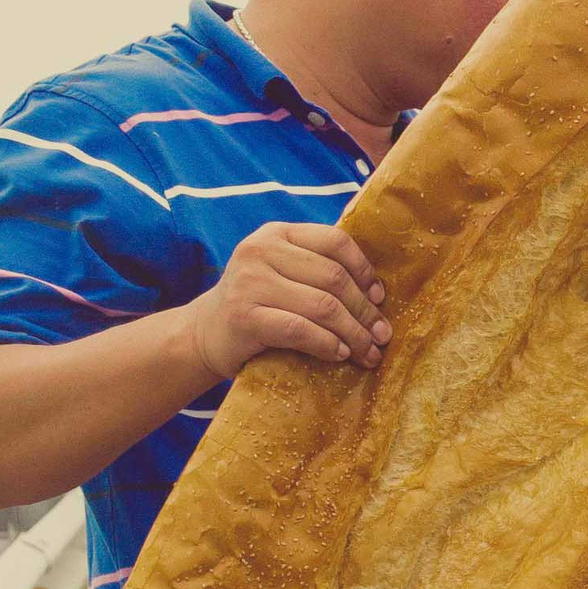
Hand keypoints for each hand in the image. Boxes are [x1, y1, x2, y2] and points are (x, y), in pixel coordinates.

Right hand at [186, 221, 391, 383]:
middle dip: (365, 312)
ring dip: (354, 334)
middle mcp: (260, 250)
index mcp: (277, 233)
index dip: (365, 271)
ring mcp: (250, 282)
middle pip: (334, 278)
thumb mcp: (283, 274)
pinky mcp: (244, 316)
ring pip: (323, 306)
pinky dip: (327, 345)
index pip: (335, 241)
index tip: (379, 299)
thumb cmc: (257, 305)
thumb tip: (378, 295)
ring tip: (368, 353)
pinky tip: (340, 355)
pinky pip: (301, 330)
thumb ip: (317, 270)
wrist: (204, 333)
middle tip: (382, 336)